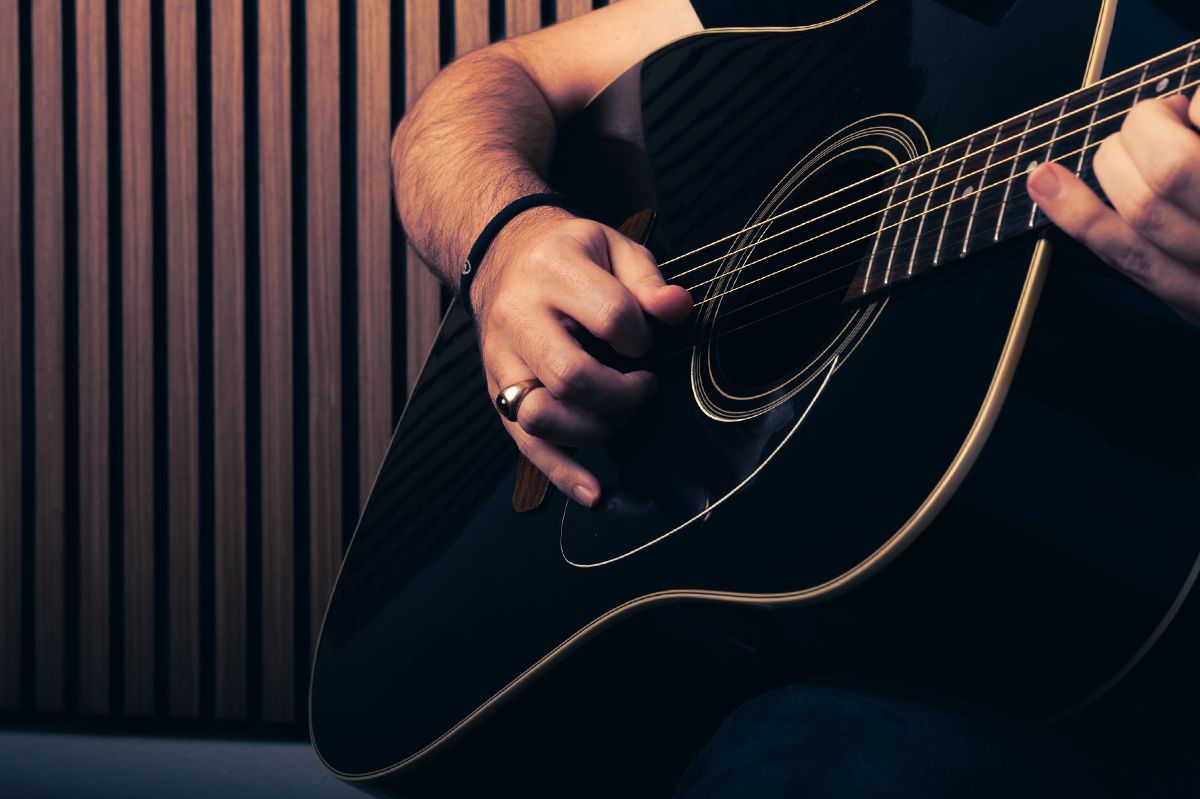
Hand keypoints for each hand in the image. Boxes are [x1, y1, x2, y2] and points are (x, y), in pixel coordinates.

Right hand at [471, 207, 692, 507]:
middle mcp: (518, 318)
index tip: (647, 341)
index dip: (642, 338)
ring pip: (541, 417)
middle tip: (643, 387)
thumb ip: (647, 279)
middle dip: (620, 394)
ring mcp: (502, 362)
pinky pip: (526, 445)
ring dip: (594, 430)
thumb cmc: (569, 256)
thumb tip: (677, 309)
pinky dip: (562, 474)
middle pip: (570, 376)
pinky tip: (596, 493)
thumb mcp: (612, 247)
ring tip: (619, 416)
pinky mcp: (499, 395)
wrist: (503, 257)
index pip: (609, 316)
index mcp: (552, 272)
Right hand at [1028, 92, 1199, 325]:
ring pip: (1173, 168)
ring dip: (1159, 121)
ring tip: (1180, 111)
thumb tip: (1098, 201)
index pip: (1127, 255)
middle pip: (1142, 205)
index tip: (1040, 178)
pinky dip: (1199, 106)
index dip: (1077, 214)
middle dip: (1124, 152)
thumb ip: (1166, 261)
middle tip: (1146, 125)